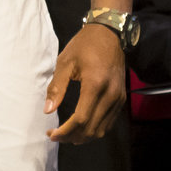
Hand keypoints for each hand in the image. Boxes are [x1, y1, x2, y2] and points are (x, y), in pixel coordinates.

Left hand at [47, 25, 125, 143]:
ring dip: (83, 136)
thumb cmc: (84, 45)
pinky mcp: (121, 99)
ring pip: (102, 130)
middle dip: (72, 137)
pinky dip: (94, 129)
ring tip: (67, 133)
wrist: (109, 34)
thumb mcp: (65, 62)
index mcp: (95, 84)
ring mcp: (118, 98)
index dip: (65, 131)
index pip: (80, 119)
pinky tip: (81, 127)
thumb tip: (48, 110)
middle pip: (91, 128)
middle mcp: (110, 94)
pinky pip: (109, 122)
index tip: (51, 133)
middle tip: (55, 135)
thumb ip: (56, 87)